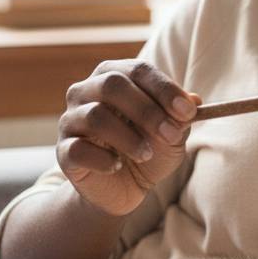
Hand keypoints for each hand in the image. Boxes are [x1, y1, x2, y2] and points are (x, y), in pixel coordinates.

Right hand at [57, 59, 199, 216]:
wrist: (124, 188)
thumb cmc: (149, 149)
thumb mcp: (172, 134)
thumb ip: (180, 117)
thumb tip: (193, 100)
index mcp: (115, 75)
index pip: (139, 70)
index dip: (165, 89)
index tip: (188, 111)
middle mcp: (87, 90)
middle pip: (113, 85)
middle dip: (148, 110)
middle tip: (171, 135)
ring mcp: (71, 119)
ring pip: (95, 115)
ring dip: (128, 137)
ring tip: (146, 153)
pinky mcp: (63, 150)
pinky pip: (78, 149)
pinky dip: (103, 159)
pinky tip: (117, 166)